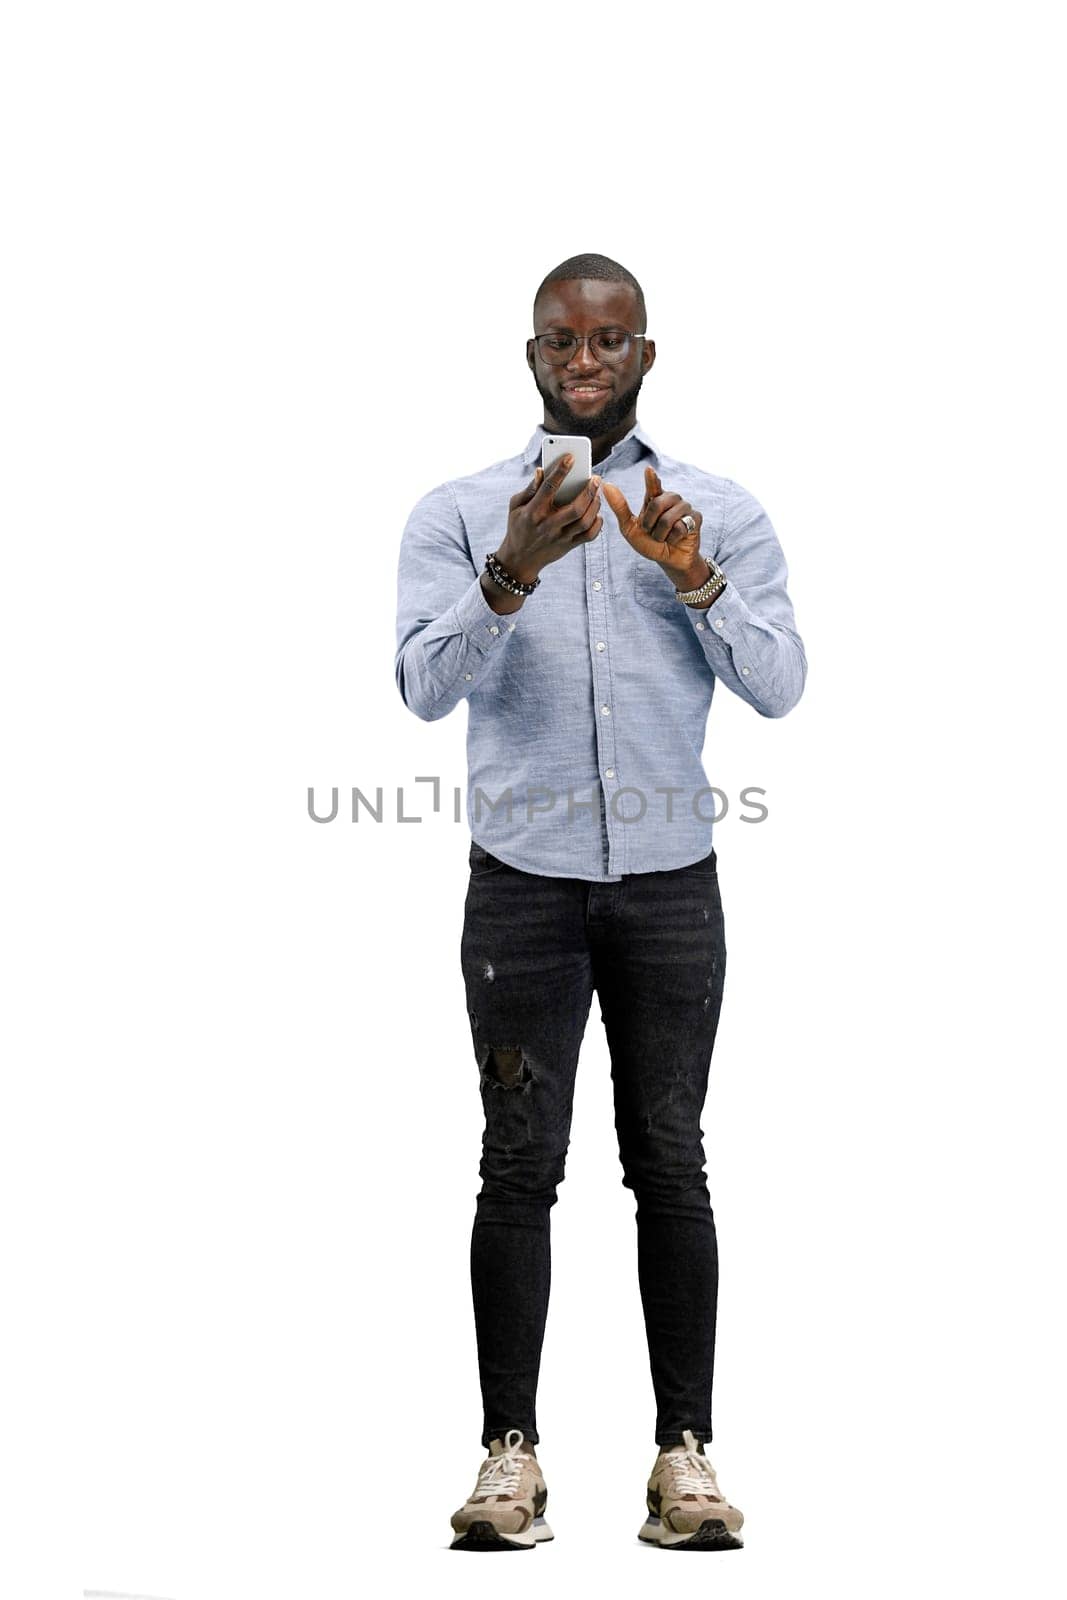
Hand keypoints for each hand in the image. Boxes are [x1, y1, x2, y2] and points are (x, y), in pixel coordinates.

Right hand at [494, 454, 603, 583]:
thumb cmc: (518, 526)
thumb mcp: (515, 506)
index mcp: (533, 512)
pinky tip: (597, 512)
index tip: (571, 458)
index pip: (549, 488)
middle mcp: (548, 525)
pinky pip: (589, 536)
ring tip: (597, 492)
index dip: (560, 471)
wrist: (520, 560)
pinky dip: (597, 524)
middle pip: (576, 508)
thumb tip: (541, 470)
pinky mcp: (568, 547)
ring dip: (595, 505)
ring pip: (585, 521)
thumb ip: (529, 489)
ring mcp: (560, 538)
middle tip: (596, 478)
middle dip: (589, 491)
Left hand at [601, 467, 706, 584]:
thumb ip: (620, 508)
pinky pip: (681, 527)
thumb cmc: (650, 543)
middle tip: (652, 532)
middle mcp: (671, 499)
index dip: (651, 478)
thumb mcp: (630, 528)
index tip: (648, 470)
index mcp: (655, 499)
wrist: (667, 560)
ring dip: (661, 533)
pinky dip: (674, 538)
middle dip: (650, 523)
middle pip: (657, 503)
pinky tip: (676, 538)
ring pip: (669, 518)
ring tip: (664, 536)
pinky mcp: (696, 518)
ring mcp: (685, 507)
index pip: (653, 485)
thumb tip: (606, 485)